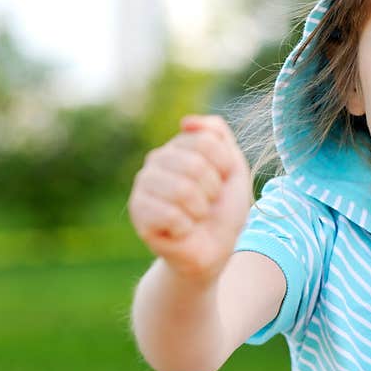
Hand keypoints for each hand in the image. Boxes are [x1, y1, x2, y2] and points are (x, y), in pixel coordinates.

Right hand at [128, 114, 252, 283]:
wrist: (213, 250)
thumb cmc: (222, 209)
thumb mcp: (233, 168)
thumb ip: (218, 136)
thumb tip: (185, 121)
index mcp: (179, 146)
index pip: (207, 141)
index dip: (223, 166)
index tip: (220, 182)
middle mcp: (155, 161)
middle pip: (195, 164)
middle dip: (212, 190)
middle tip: (207, 203)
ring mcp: (143, 186)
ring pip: (183, 189)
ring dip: (200, 209)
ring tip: (195, 216)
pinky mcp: (138, 213)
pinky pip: (171, 215)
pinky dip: (186, 227)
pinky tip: (181, 230)